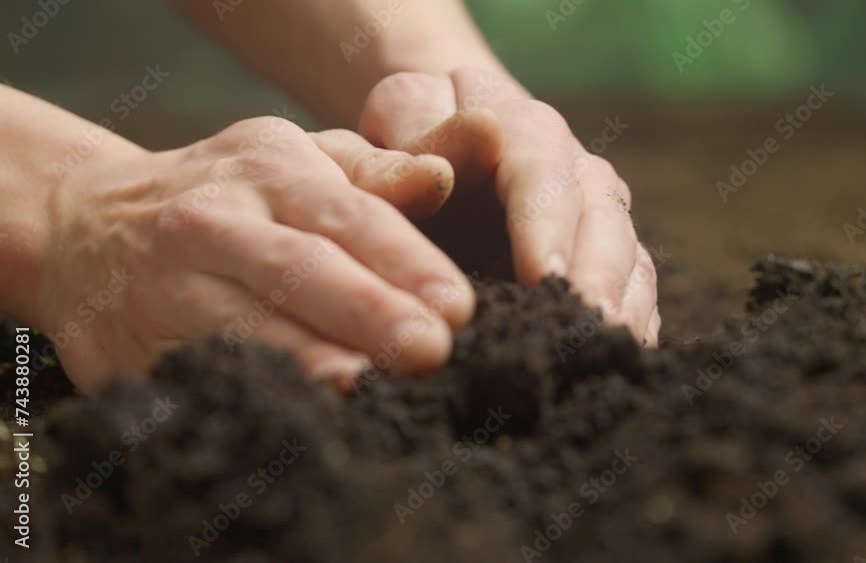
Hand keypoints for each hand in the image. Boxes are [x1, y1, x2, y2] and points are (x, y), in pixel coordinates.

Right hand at [36, 116, 474, 391]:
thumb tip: (443, 176)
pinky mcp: (125, 346)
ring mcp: (163, 286)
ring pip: (240, 325)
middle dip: (365, 310)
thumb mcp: (294, 158)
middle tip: (430, 349)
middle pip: (297, 268)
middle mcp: (214, 221)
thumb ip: (373, 173)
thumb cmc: (228, 192)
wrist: (86, 223)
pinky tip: (286, 418)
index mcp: (269, 168)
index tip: (457, 306)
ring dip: (302, 358)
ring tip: (360, 386)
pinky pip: (190, 374)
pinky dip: (239, 396)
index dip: (405, 261)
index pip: (349, 215)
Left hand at [357, 69, 660, 343]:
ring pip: (627, 251)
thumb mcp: (386, 135)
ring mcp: (596, 211)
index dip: (546, 225)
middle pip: (601, 214)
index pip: (541, 171)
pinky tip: (620, 360)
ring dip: (623, 304)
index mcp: (521, 128)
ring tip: (612, 352)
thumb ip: (394, 160)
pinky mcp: (606, 252)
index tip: (543, 275)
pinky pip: (634, 285)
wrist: (437, 153)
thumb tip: (436, 178)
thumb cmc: (403, 147)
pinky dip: (633, 321)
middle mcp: (573, 166)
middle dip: (599, 274)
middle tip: (593, 328)